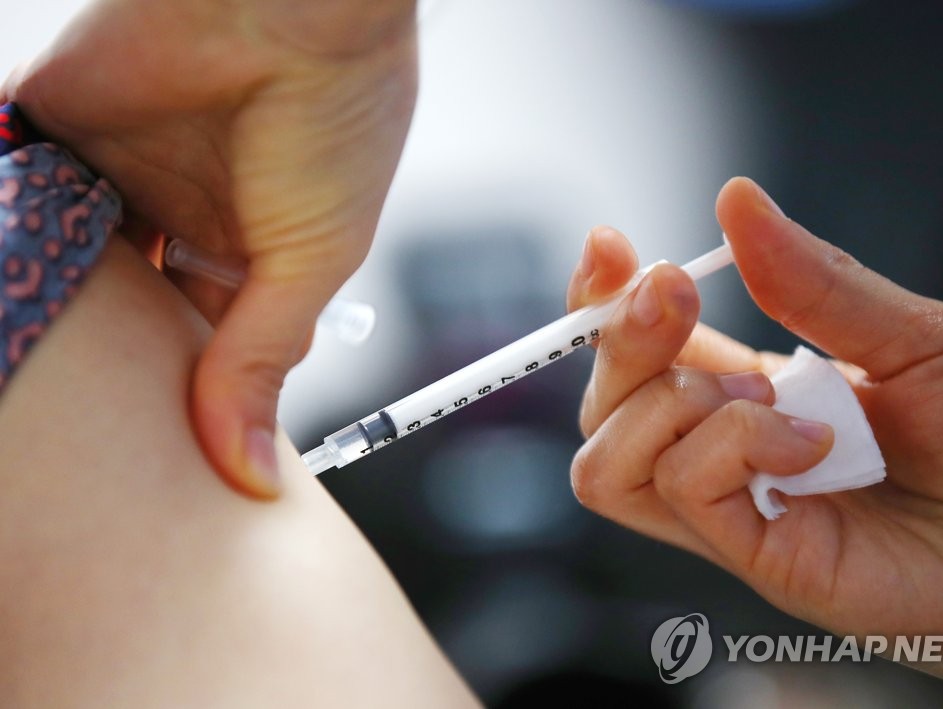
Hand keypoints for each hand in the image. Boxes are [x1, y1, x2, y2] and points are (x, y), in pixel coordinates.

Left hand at [2, 0, 417, 496]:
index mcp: (247, 249)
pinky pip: (9, 184)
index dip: (178, 397)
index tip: (148, 464)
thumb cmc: (336, 125)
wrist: (295, 4)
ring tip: (24, 376)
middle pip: (123, 310)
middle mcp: (178, 213)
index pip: (200, 341)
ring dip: (45, 303)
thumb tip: (248, 471)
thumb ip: (260, 361)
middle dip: (105, 363)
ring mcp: (114, 170)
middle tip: (79, 434)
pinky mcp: (54, 123)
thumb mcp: (310, 262)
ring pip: (60, 255)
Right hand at [565, 177, 942, 696]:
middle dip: (620, 335)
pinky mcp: (755, 557)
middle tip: (672, 294)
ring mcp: (733, 509)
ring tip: (763, 395)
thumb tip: (736, 200)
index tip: (612, 245)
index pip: (634, 351)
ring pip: (605, 459)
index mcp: (746, 391)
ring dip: (663, 401)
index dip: (602, 299)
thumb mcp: (911, 336)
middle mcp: (723, 451)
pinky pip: (681, 489)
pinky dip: (729, 445)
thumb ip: (814, 282)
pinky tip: (809, 444)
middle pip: (603, 401)